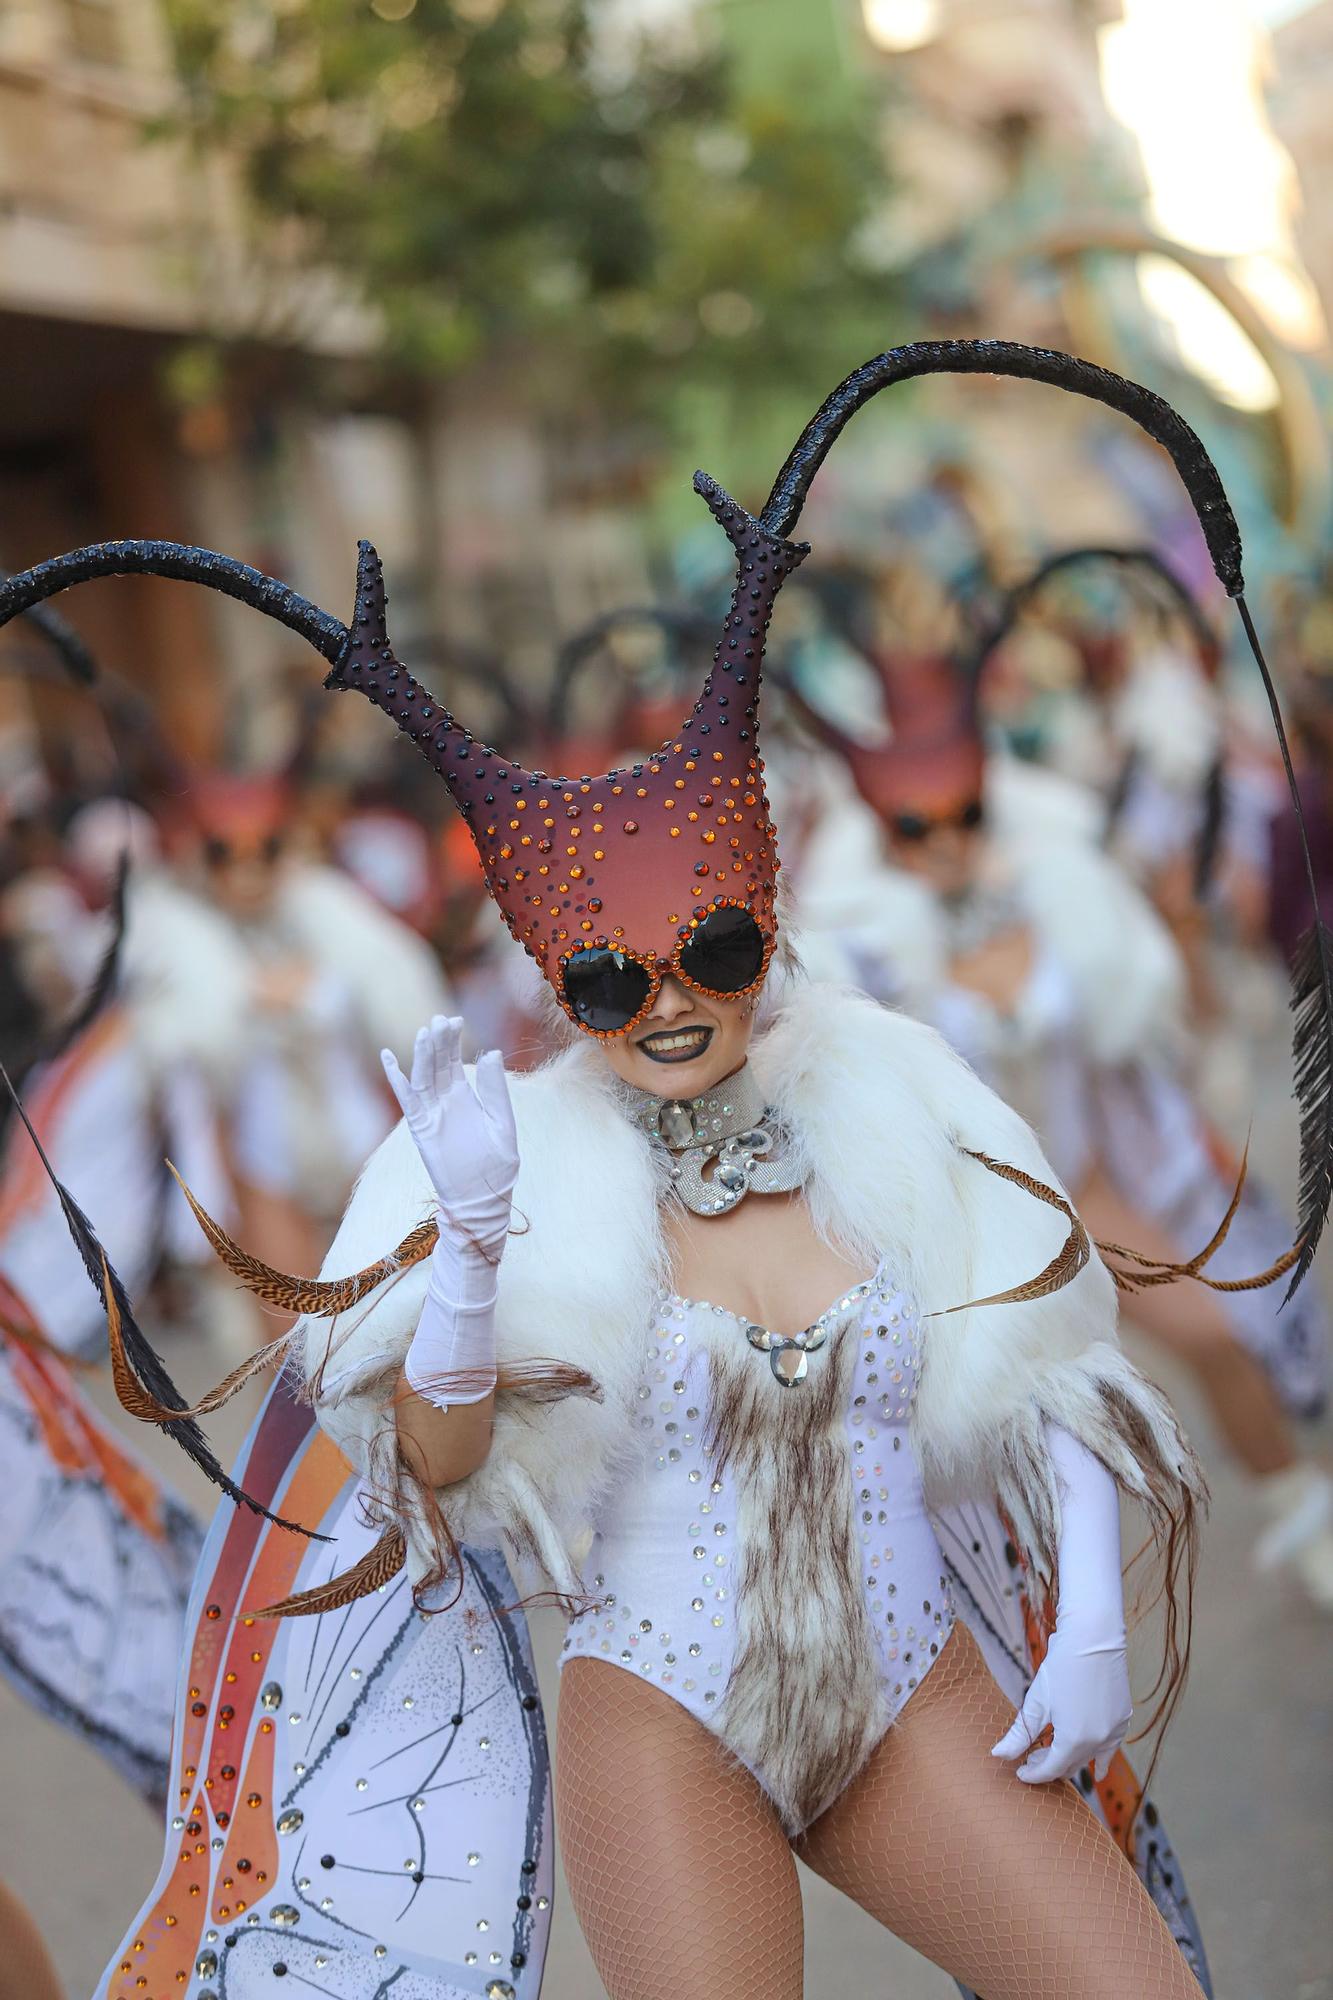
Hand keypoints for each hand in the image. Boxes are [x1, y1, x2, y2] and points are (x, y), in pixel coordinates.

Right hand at [382, 1015, 517, 1260]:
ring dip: (421, 1055)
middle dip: (437, 1042)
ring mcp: (432, 1115)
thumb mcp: (503, 1125)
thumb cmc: (497, 1168)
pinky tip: (388, 1058)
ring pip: (423, 1078)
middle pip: (437, 1064)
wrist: (482, 1202)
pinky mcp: (421, 1129)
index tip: (454, 1019)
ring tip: (423, 1032)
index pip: (455, 1062)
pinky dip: (397, 1080)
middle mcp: (446, 1103)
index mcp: (467, 1099)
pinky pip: (407, 1101)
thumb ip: (496, 1092)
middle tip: (439, 1018)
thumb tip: (492, 1052)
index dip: (453, 1041)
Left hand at [991, 1622, 1132, 1784]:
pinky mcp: (1122, 1720)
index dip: (1033, 1774)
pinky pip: (1110, 1750)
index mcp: (1073, 1740)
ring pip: (1088, 1758)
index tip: (1020, 1772)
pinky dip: (1102, 1760)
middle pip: (1069, 1765)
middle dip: (1049, 1766)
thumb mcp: (1036, 1701)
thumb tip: (998, 1754)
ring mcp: (1113, 1732)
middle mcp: (1096, 1742)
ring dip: (1071, 1760)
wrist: (1094, 1638)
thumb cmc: (1061, 1666)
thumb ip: (1019, 1733)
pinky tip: (1099, 1772)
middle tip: (1031, 1759)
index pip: (1050, 1769)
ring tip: (1053, 1756)